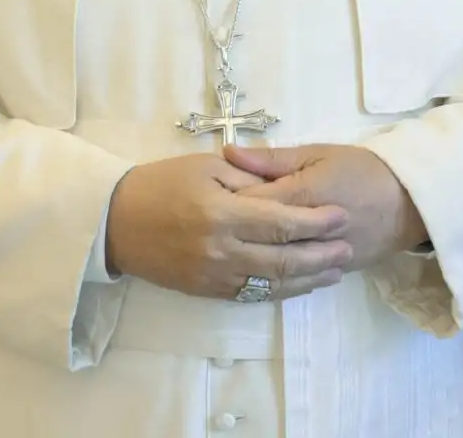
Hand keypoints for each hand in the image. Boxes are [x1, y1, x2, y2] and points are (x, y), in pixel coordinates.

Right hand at [105, 153, 353, 300]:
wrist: (115, 222)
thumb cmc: (162, 184)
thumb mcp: (206, 167)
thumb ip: (250, 179)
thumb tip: (287, 189)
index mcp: (222, 213)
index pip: (282, 223)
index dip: (317, 222)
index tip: (342, 216)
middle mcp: (221, 250)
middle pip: (283, 260)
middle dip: (321, 255)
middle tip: (348, 248)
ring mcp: (214, 276)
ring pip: (271, 284)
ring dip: (308, 279)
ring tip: (335, 271)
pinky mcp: (207, 291)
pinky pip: (251, 295)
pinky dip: (281, 291)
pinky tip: (300, 283)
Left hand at [225, 144, 427, 271]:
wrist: (410, 200)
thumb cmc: (362, 169)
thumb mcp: (319, 154)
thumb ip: (273, 159)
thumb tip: (230, 154)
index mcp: (302, 194)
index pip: (251, 202)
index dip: (225, 202)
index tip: (207, 198)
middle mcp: (307, 231)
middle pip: (257, 237)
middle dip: (232, 235)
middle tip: (209, 229)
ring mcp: (319, 255)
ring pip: (273, 266)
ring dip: (247, 261)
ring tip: (227, 254)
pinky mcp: (330, 272)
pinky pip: (294, 281)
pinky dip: (272, 278)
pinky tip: (253, 274)